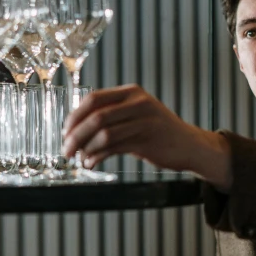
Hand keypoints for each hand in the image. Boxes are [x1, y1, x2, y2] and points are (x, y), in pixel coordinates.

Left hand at [62, 84, 232, 188]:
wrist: (190, 145)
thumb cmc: (158, 132)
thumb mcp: (136, 115)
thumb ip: (111, 115)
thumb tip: (76, 129)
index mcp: (131, 93)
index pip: (94, 99)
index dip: (75, 116)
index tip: (65, 131)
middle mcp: (138, 103)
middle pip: (96, 117)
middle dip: (76, 135)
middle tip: (66, 149)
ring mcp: (144, 121)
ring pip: (104, 134)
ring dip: (86, 149)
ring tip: (80, 158)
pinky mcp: (147, 141)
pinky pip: (114, 148)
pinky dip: (98, 157)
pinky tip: (91, 162)